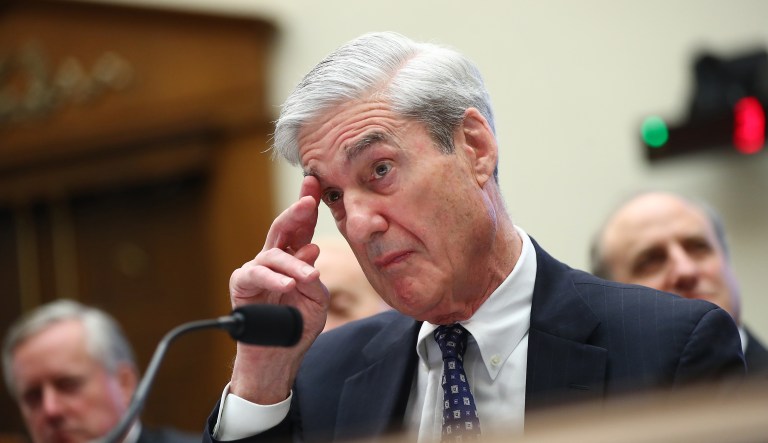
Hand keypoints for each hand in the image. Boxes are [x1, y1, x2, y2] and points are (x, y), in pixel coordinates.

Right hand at [228, 176, 328, 403]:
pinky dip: (273, 279)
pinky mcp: (242, 283)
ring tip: (310, 277)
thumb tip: (310, 249)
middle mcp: (274, 258)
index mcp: (294, 257)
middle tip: (309, 200)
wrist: (279, 354)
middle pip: (283, 227)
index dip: (309, 204)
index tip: (318, 183)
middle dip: (296, 211)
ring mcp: (257, 269)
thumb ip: (313, 274)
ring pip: (275, 255)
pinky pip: (256, 275)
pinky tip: (287, 285)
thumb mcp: (316, 298)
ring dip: (294, 265)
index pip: (302, 227)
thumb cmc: (298, 324)